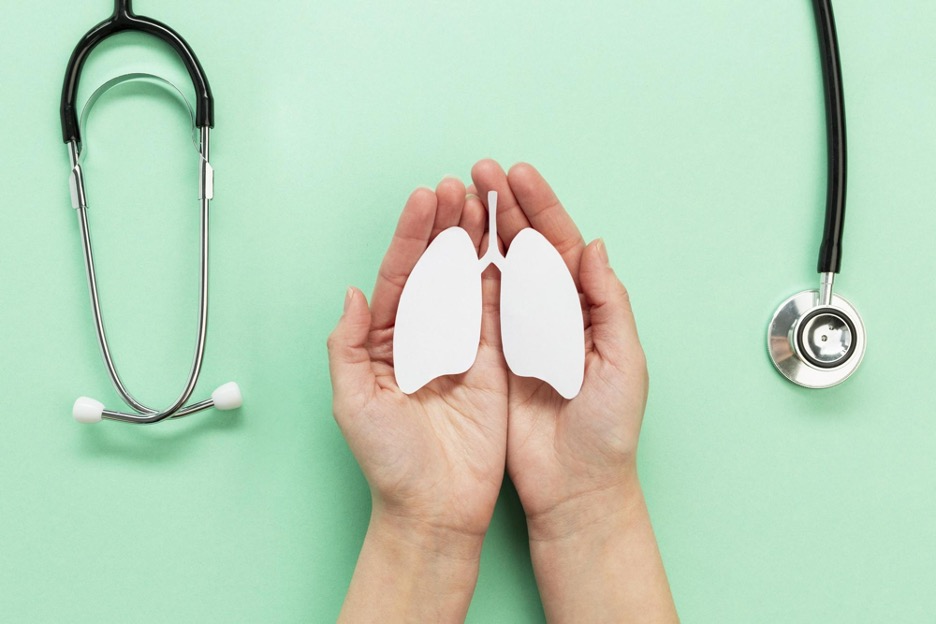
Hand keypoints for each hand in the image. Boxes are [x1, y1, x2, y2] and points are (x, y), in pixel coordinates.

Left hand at [328, 178, 506, 620]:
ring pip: (465, 283)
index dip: (411, 236)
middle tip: (458, 186)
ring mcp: (459, 348)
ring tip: (482, 202)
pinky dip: (502, 279)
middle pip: (434, 269)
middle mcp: (421, 338)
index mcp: (383, 342)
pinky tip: (506, 246)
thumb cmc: (389, 461)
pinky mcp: (493, 365)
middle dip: (444, 226)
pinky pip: (496, 315)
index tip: (424, 198)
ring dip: (474, 242)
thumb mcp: (353, 402)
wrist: (436, 507)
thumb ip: (347, 345)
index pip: (399, 275)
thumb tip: (351, 291)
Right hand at [470, 160, 676, 621]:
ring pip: (496, 270)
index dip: (541, 207)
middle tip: (479, 172)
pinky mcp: (491, 358)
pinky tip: (448, 250)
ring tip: (460, 198)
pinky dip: (462, 278)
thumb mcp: (623, 363)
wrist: (574, 486)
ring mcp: (518, 333)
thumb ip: (609, 303)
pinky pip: (474, 311)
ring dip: (480, 232)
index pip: (561, 245)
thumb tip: (593, 244)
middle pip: (525, 248)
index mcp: (586, 308)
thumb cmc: (607, 430)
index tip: (517, 175)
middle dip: (504, 207)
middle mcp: (551, 314)